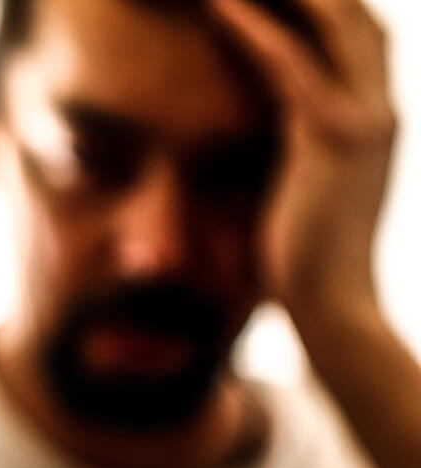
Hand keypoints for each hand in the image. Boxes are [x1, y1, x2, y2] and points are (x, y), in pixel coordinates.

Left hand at [210, 0, 394, 317]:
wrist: (331, 311)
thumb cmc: (304, 258)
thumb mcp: (300, 185)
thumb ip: (290, 143)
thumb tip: (256, 129)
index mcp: (372, 110)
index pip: (349, 25)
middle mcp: (379, 101)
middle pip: (347, 5)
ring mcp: (364, 115)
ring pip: (326, 16)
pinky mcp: (333, 138)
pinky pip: (286, 63)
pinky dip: (251, 26)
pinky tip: (214, 1)